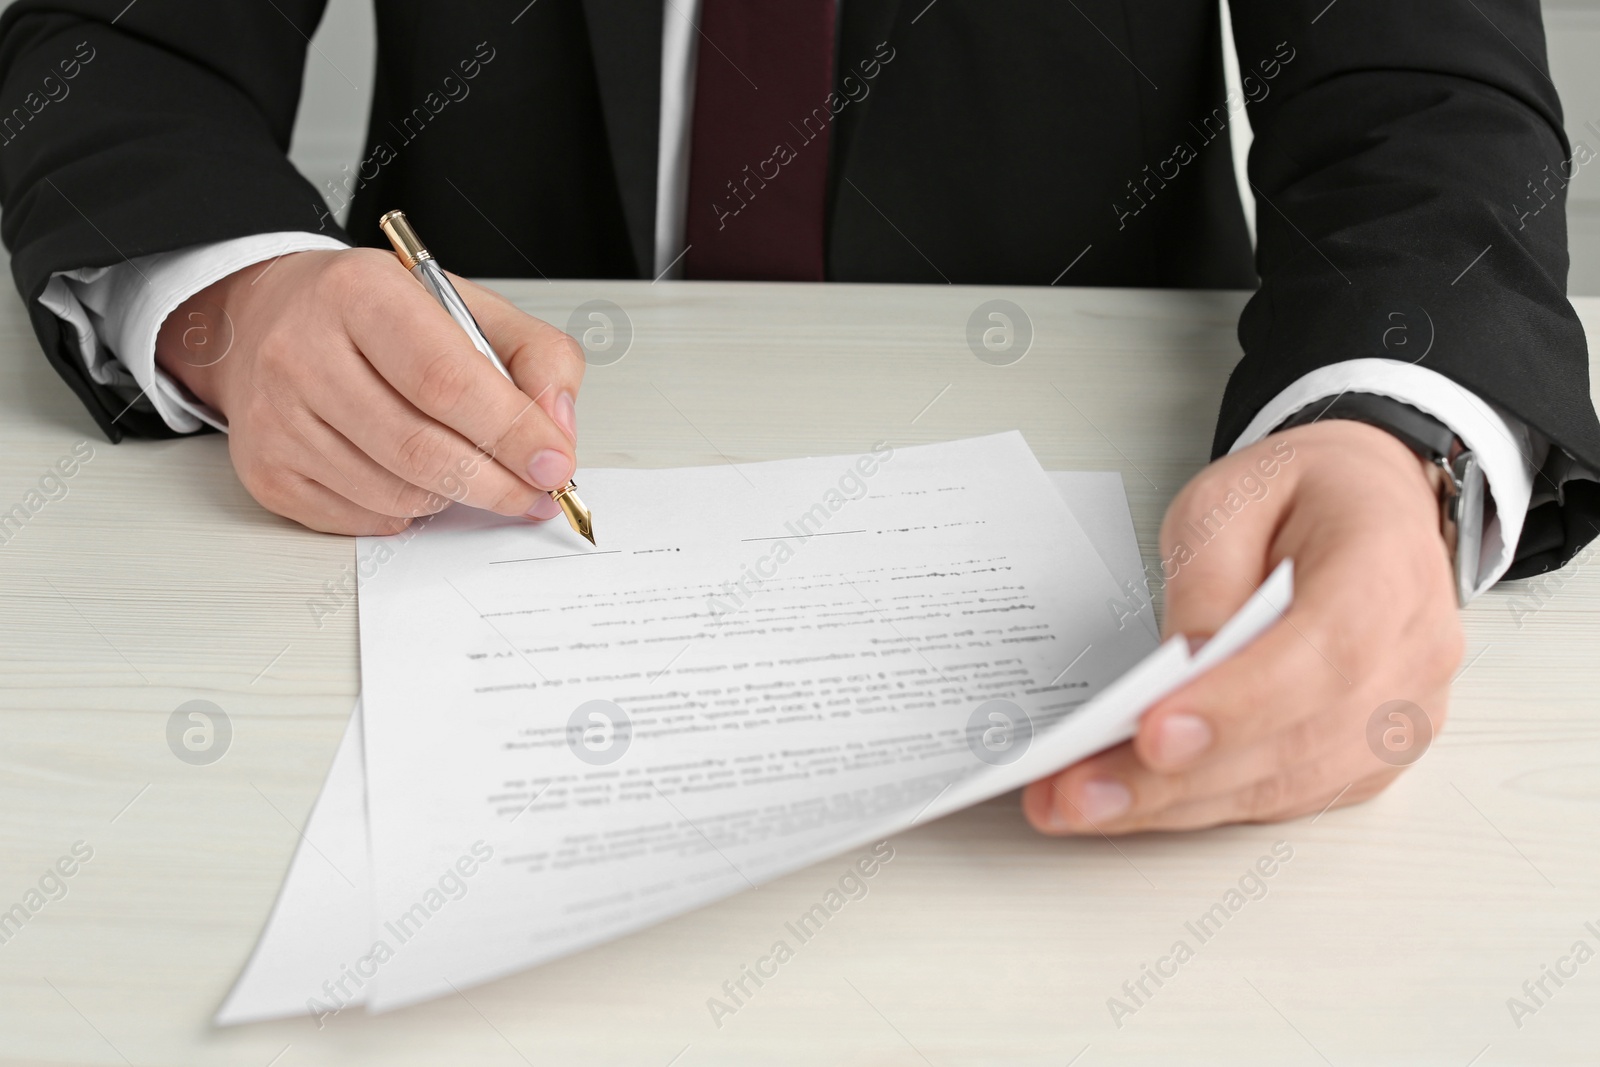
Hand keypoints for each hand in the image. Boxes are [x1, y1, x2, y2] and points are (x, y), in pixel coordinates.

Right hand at [155, 248, 584, 534]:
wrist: (267, 318)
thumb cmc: (375, 314)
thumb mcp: (465, 304)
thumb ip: (535, 356)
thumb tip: (556, 432)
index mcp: (360, 294)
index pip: (446, 380)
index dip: (511, 432)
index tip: (555, 464)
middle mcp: (302, 352)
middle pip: (420, 448)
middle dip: (497, 484)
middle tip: (536, 493)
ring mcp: (275, 417)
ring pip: (394, 493)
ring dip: (455, 497)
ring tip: (474, 473)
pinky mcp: (264, 470)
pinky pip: (361, 519)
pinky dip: (407, 512)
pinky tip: (415, 478)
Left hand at [1023, 420, 1463, 833]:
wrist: (1372, 503)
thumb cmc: (1304, 494)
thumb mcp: (1229, 496)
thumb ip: (1207, 579)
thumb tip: (1181, 669)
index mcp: (1386, 566)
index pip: (1323, 653)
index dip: (1238, 705)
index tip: (1154, 735)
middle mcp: (1413, 651)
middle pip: (1295, 737)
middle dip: (1176, 777)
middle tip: (1080, 793)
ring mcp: (1402, 712)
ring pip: (1287, 785)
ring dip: (1178, 806)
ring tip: (1085, 803)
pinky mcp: (1373, 754)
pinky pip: (1288, 798)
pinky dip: (1207, 806)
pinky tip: (1136, 802)